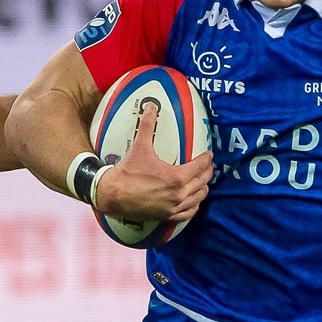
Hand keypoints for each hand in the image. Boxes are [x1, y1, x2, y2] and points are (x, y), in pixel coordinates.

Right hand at [92, 101, 212, 223]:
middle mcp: (179, 194)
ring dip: (203, 188)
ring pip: (199, 198)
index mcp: (176, 177)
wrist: (113, 194)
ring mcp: (174, 207)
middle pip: (203, 182)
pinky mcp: (168, 216)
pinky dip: (194, 205)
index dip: (207, 158)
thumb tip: (151, 106)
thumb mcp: (140, 146)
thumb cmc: (127, 172)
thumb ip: (148, 124)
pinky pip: (189, 212)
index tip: (209, 154)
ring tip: (203, 181)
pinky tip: (194, 200)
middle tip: (208, 166)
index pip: (200, 166)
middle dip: (208, 172)